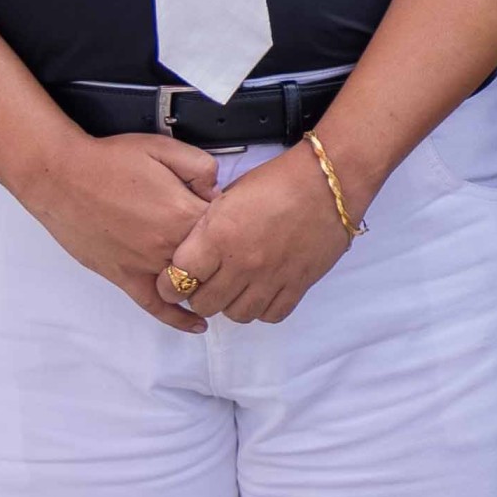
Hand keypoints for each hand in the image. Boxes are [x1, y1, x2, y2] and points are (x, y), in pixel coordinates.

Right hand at [20, 127, 223, 331]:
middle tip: (225, 245)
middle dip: (222, 254)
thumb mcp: (163, 148)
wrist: (60, 176)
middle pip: (213, 261)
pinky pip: (156, 306)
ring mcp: (146, 266)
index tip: (230, 215)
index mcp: (183, 213)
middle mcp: (168, 246)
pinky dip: (178, 319)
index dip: (233, 221)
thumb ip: (200, 167)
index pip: (228, 229)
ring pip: (190, 286)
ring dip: (206, 283)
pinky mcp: (124, 277)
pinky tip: (197, 325)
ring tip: (220, 281)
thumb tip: (217, 191)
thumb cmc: (108, 160)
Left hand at [163, 145, 362, 329]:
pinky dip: (262, 309)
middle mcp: (241, 263)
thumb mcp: (229, 195)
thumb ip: (208, 226)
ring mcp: (271, 277)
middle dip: (198, 296)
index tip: (172, 280)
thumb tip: (196, 247)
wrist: (327, 182)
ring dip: (230, 304)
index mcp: (218, 236)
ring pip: (236, 315)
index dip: (169, 284)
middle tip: (204, 284)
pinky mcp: (297, 285)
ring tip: (234, 289)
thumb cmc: (278, 181)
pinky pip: (271, 315)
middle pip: (204, 304)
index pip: (177, 279)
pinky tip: (261, 293)